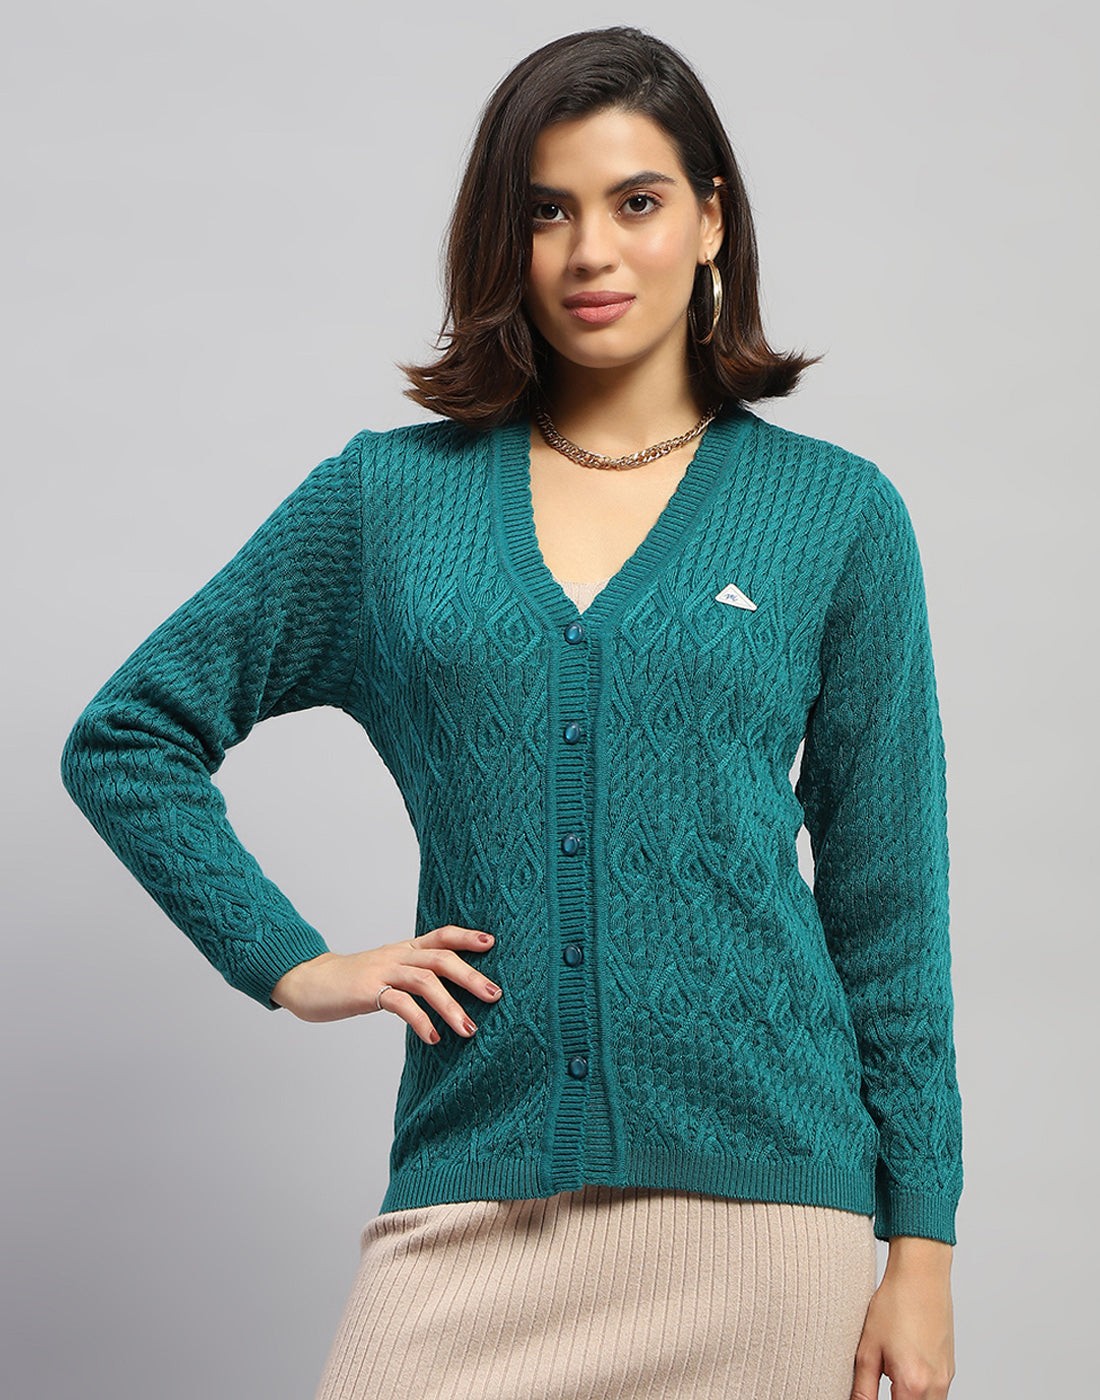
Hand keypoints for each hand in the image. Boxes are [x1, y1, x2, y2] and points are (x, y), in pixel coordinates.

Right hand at [270, 924, 502, 1041]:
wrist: (307, 981)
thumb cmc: (351, 982)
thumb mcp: (386, 971)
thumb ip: (412, 977)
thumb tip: (447, 995)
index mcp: (404, 948)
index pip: (441, 935)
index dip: (466, 936)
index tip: (492, 943)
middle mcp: (397, 955)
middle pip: (441, 958)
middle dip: (471, 976)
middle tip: (495, 995)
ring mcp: (382, 971)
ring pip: (425, 980)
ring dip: (451, 1006)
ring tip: (469, 1029)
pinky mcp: (367, 991)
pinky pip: (400, 1003)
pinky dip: (419, 1020)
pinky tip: (432, 1037)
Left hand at [850, 1239, 954, 1398]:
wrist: (921, 1274)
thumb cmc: (895, 1303)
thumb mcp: (868, 1349)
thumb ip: (863, 1389)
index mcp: (913, 1385)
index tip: (868, 1396)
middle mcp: (935, 1387)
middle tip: (879, 1385)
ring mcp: (946, 1378)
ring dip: (907, 1398)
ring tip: (890, 1376)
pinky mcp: (949, 1369)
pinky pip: (936, 1394)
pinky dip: (920, 1391)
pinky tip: (904, 1368)